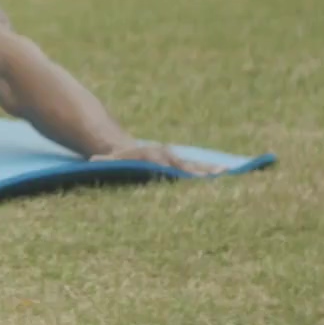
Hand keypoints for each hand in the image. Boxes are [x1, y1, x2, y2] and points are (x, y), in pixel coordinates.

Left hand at [91, 142, 225, 175]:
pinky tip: (229, 172)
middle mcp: (168, 157)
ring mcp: (176, 160)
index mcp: (154, 157)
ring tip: (230, 172)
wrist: (123, 148)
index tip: (186, 174)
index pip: (167, 165)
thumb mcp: (108, 160)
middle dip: (200, 172)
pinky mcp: (181, 164)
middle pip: (186, 166)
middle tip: (219, 176)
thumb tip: (93, 159)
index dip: (176, 169)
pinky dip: (211, 171)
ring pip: (196, 166)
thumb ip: (104, 161)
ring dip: (212, 171)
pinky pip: (199, 167)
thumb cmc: (115, 159)